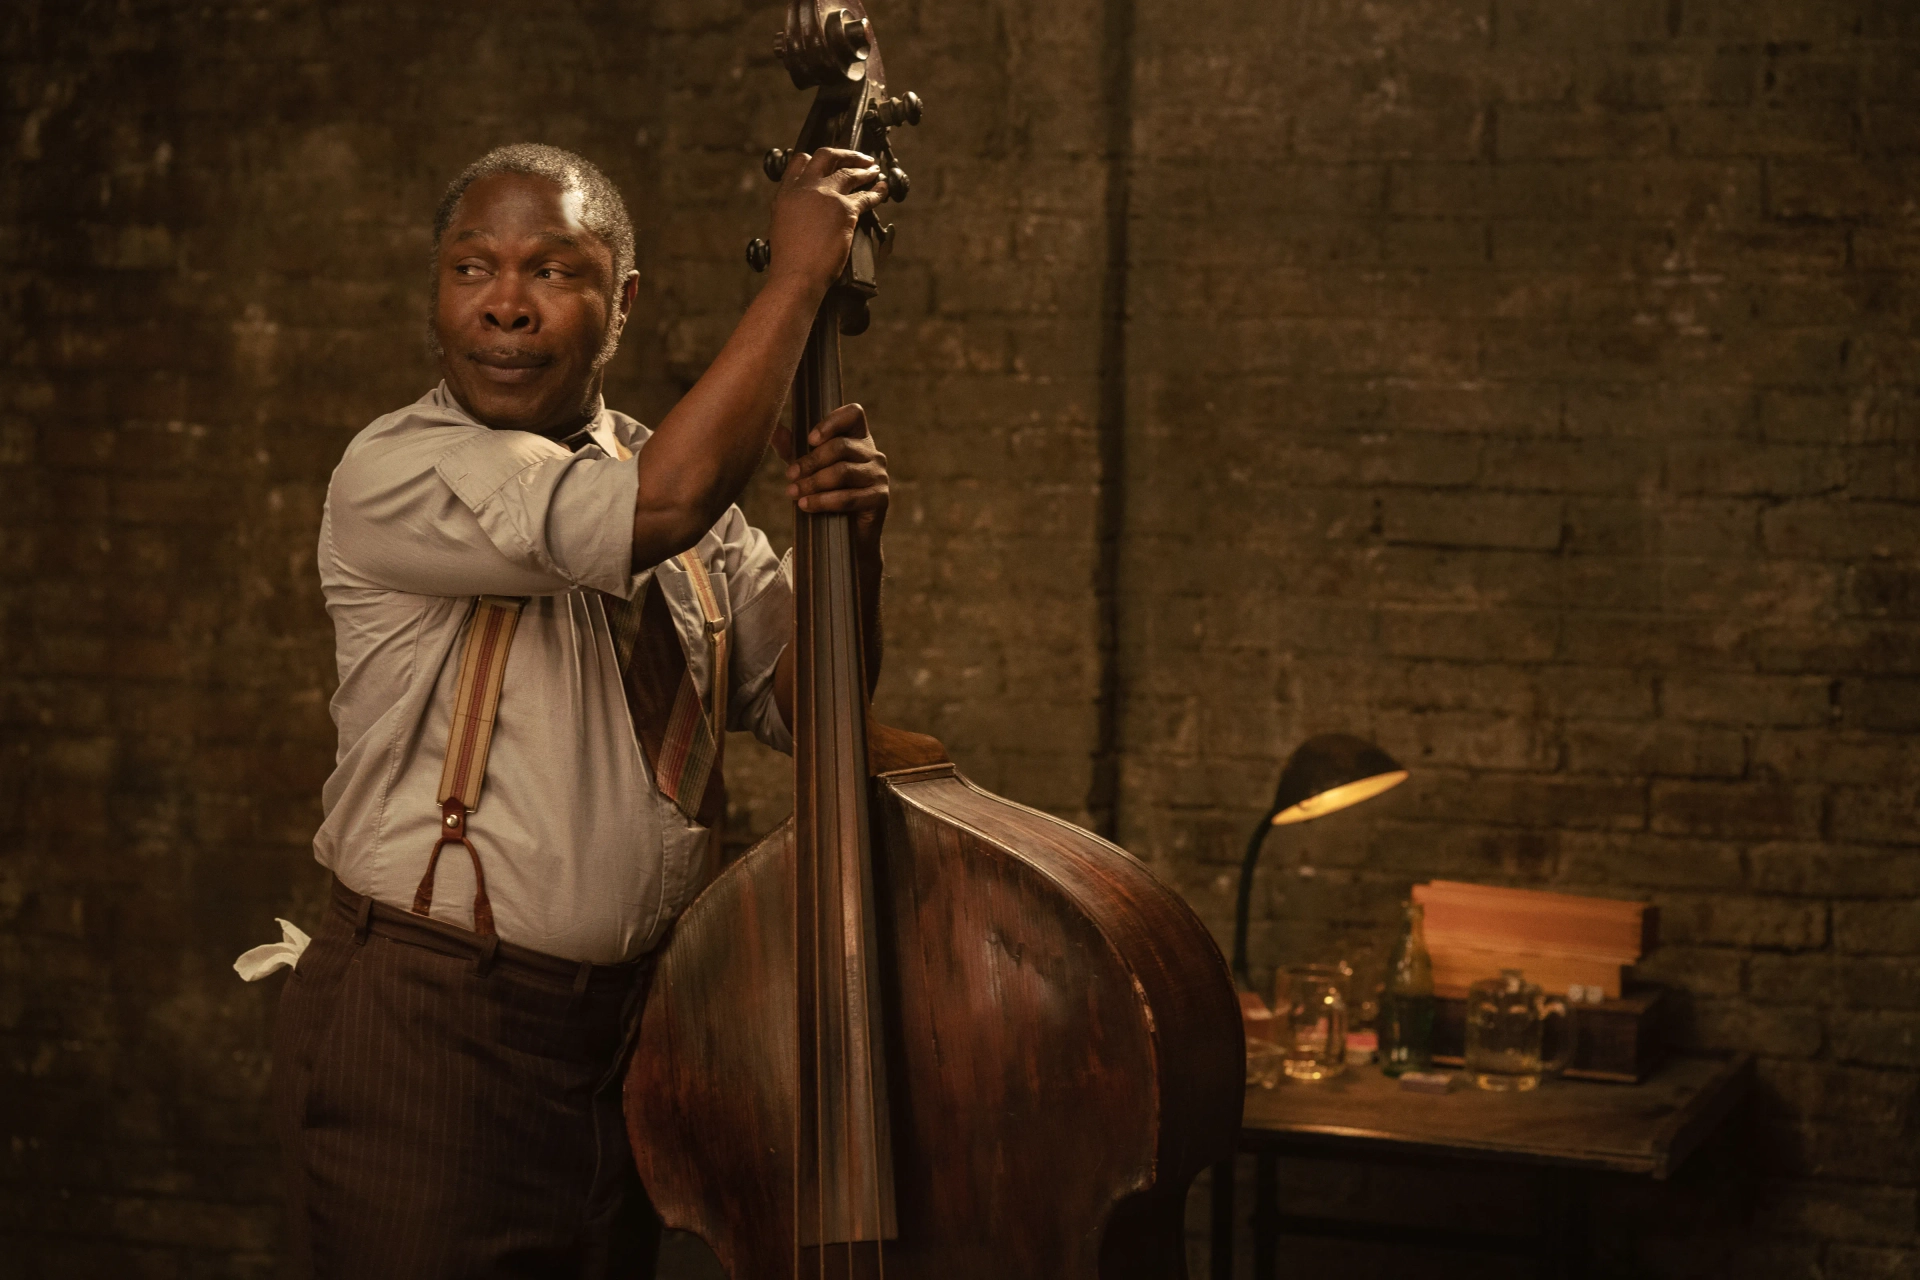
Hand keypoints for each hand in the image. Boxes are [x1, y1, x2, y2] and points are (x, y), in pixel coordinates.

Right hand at [767, 148, 889, 291]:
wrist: (796, 275)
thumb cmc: (790, 260)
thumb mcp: (781, 225)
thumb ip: (794, 208)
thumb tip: (807, 207)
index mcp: (786, 193)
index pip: (801, 161)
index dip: (818, 157)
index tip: (830, 159)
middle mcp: (805, 188)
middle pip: (827, 156)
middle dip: (846, 154)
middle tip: (859, 158)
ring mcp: (825, 196)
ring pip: (849, 173)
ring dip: (864, 170)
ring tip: (874, 171)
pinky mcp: (844, 209)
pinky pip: (866, 196)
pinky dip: (877, 192)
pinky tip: (882, 190)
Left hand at [779, 403, 888, 542]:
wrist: (847, 536)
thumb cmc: (828, 494)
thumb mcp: (808, 468)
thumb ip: (793, 449)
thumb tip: (773, 430)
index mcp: (858, 439)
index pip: (854, 414)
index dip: (832, 421)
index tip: (810, 439)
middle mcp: (872, 453)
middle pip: (841, 446)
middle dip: (810, 461)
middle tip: (789, 474)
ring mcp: (878, 475)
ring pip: (842, 472)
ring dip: (813, 483)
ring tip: (793, 492)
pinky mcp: (880, 498)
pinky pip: (849, 497)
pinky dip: (823, 501)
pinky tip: (806, 506)